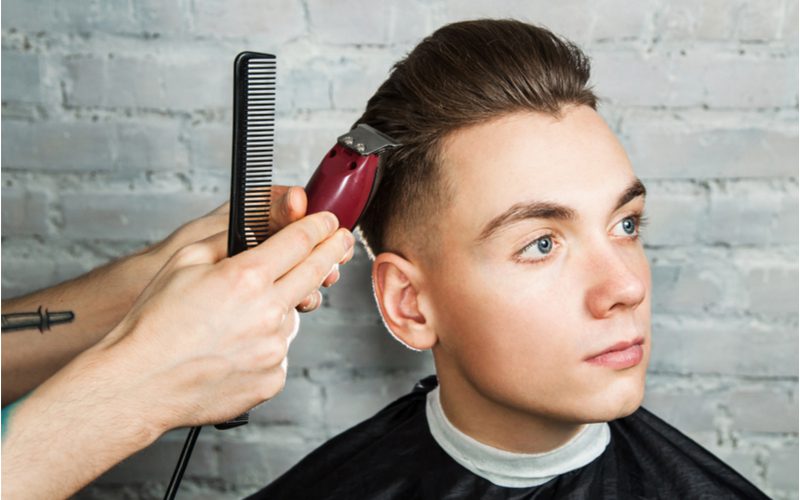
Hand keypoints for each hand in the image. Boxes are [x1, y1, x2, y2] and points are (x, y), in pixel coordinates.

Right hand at [98, 211, 354, 430]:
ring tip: (236, 319)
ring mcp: (273, 348)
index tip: (330, 222)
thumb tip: (253, 233)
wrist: (140, 382)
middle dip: (332, 252)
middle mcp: (268, 311)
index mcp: (246, 277)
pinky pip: (279, 351)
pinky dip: (264, 344)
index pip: (300, 241)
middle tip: (340, 242)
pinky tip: (233, 347)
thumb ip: (226, 242)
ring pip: (291, 315)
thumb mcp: (183, 261)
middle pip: (315, 272)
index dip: (320, 226)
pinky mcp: (272, 377)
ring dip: (278, 308)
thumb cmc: (154, 323)